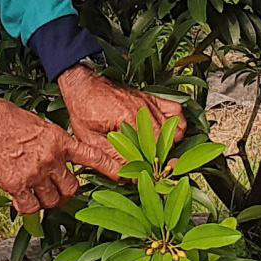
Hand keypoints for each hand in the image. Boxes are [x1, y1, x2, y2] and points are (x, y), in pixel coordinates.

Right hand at [0, 95, 121, 214]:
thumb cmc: (4, 117)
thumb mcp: (38, 124)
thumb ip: (52, 142)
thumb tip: (56, 157)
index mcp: (59, 140)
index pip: (92, 157)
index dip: (110, 170)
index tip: (124, 178)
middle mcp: (51, 158)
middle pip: (72, 188)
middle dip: (66, 192)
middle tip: (56, 191)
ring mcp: (34, 173)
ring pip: (52, 200)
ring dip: (46, 201)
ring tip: (34, 193)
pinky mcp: (16, 185)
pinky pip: (30, 208)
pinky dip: (28, 209)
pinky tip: (21, 202)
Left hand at [58, 65, 185, 175]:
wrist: (83, 84)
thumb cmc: (84, 109)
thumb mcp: (89, 139)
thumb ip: (108, 158)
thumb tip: (125, 176)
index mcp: (127, 120)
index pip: (147, 152)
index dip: (143, 167)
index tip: (139, 175)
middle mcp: (143, 110)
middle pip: (163, 143)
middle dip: (156, 158)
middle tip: (146, 166)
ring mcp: (149, 104)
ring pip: (174, 130)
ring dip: (166, 144)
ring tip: (153, 152)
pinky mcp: (152, 99)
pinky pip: (176, 113)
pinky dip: (176, 125)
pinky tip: (164, 134)